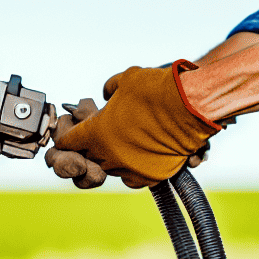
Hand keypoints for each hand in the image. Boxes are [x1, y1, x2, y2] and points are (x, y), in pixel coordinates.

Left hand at [47, 62, 219, 188]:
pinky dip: (134, 170)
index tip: (74, 133)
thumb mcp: (126, 79)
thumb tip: (106, 93)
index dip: (69, 136)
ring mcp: (129, 168)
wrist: (190, 106)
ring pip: (111, 168)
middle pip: (90, 157)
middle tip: (105, 134)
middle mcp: (109, 154)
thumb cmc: (156, 90)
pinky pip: (133, 179)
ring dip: (115, 157)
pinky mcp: (150, 176)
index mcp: (96, 132)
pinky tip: (141, 156)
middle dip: (93, 146)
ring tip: (128, 142)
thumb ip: (110, 88)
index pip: (68, 142)